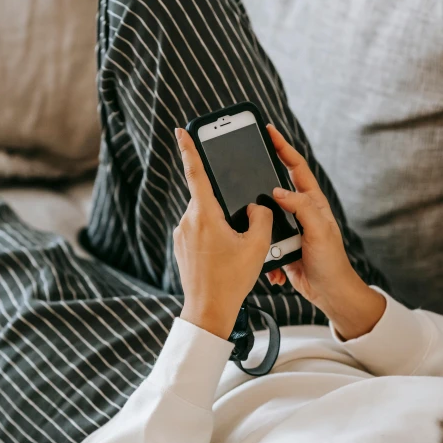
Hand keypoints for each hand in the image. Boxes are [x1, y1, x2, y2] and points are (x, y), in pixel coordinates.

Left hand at [174, 128, 272, 339]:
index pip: (195, 173)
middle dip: (225, 206)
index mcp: (205, 215)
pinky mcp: (181, 248)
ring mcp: (182, 235)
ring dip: (221, 225)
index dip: (189, 149)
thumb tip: (256, 207)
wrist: (208, 310)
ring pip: (205, 217)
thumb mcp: (258, 246)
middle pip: (208, 199)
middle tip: (240, 231)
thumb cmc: (232, 279)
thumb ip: (262, 217)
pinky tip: (224, 258)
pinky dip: (213, 238)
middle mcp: (188, 221)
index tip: (181, 131)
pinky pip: (199, 232)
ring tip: (233, 253)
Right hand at [265, 125, 385, 339]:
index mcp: (312, 201)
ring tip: (253, 230)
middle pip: (275, 187)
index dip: (282, 147)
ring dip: (259, 226)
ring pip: (265, 217)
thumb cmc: (331, 262)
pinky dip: (263, 252)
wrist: (329, 292)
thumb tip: (278, 190)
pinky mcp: (281, 246)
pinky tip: (270, 266)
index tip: (269, 131)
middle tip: (242, 169)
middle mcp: (300, 211)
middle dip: (260, 182)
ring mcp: (289, 229)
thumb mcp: (319, 231)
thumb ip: (301, 207)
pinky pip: (264, 242)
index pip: (295, 166)